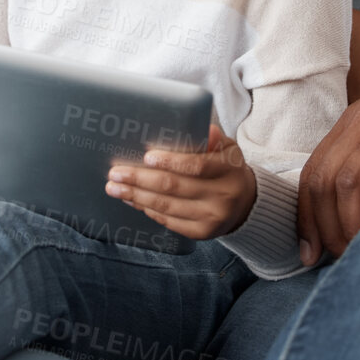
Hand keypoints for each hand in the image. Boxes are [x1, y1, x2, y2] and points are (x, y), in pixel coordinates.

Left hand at [106, 124, 257, 240]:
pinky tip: (133, 201)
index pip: (196, 166)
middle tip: (116, 173)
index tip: (146, 157)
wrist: (245, 204)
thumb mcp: (227, 148)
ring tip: (115, 188)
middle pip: (174, 187)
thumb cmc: (226, 168)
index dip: (170, 162)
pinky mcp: (201, 233)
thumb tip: (194, 126)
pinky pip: (169, 221)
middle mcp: (221, 195)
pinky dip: (148, 210)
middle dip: (140, 179)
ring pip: (167, 206)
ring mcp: (211, 217)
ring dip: (136, 197)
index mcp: (227, 169)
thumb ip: (211, 138)